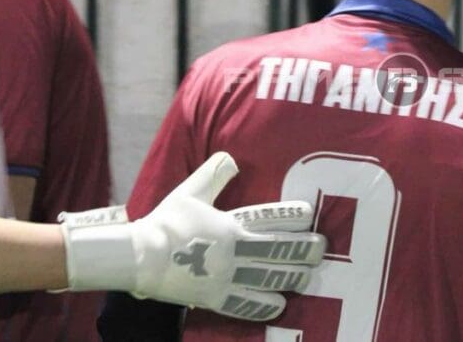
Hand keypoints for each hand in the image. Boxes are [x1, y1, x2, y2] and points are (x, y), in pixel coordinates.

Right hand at [60, 152, 325, 320]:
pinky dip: (264, 305)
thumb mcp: (190, 191)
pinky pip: (245, 305)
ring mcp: (226, 277)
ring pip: (268, 279)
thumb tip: (231, 156)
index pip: (270, 218)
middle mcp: (234, 252)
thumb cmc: (165, 221)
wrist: (139, 257)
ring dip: (293, 277)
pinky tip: (280, 304)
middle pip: (278, 251)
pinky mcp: (215, 298)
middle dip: (304, 249)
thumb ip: (213, 174)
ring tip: (310, 276)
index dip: (293, 216)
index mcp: (230, 225)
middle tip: (323, 248)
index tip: (311, 214)